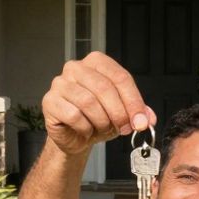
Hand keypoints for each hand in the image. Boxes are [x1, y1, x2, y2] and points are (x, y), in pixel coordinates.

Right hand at [41, 52, 155, 156]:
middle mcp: (76, 68)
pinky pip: (73, 115)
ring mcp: (60, 83)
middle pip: (104, 88)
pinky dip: (85, 127)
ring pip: (88, 102)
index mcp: (96, 62)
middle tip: (124, 128)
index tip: (141, 121)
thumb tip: (148, 118)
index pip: (120, 77)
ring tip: (102, 128)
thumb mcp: (122, 113)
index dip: (134, 101)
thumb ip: (137, 112)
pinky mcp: (50, 101)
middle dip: (119, 112)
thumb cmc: (97, 119)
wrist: (75, 136)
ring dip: (101, 121)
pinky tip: (85, 130)